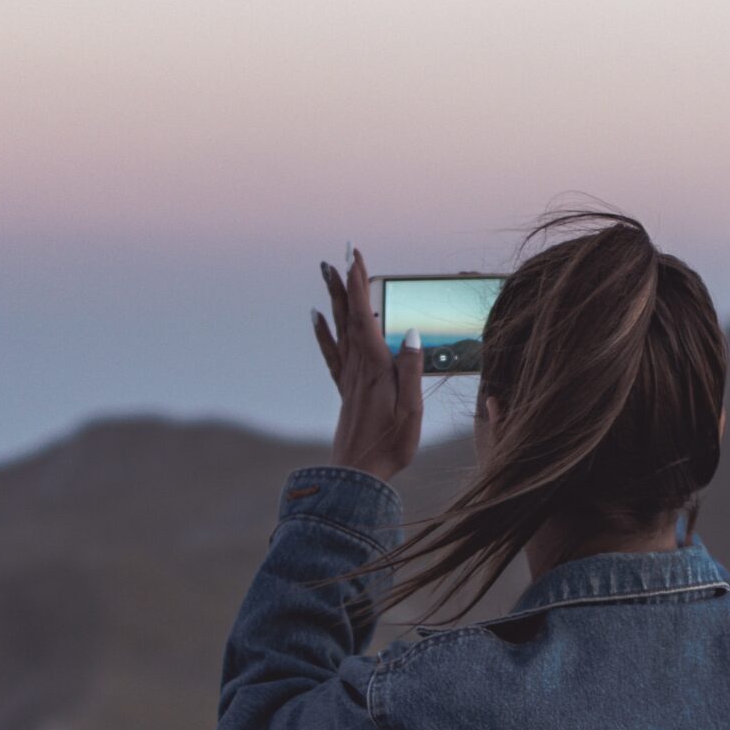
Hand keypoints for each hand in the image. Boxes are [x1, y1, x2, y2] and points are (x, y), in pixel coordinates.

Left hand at [313, 247, 423, 480]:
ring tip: (327, 273)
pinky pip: (332, 353)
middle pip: (348, 316)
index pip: (364, 316)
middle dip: (345, 283)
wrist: (356, 474)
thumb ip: (412, 370)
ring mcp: (349, 378)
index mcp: (376, 367)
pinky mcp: (345, 390)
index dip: (359, 284)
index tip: (354, 256)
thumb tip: (413, 333)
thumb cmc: (389, 445)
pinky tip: (316, 317)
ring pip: (339, 329)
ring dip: (334, 299)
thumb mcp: (411, 410)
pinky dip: (323, 331)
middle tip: (338, 254)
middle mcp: (358, 367)